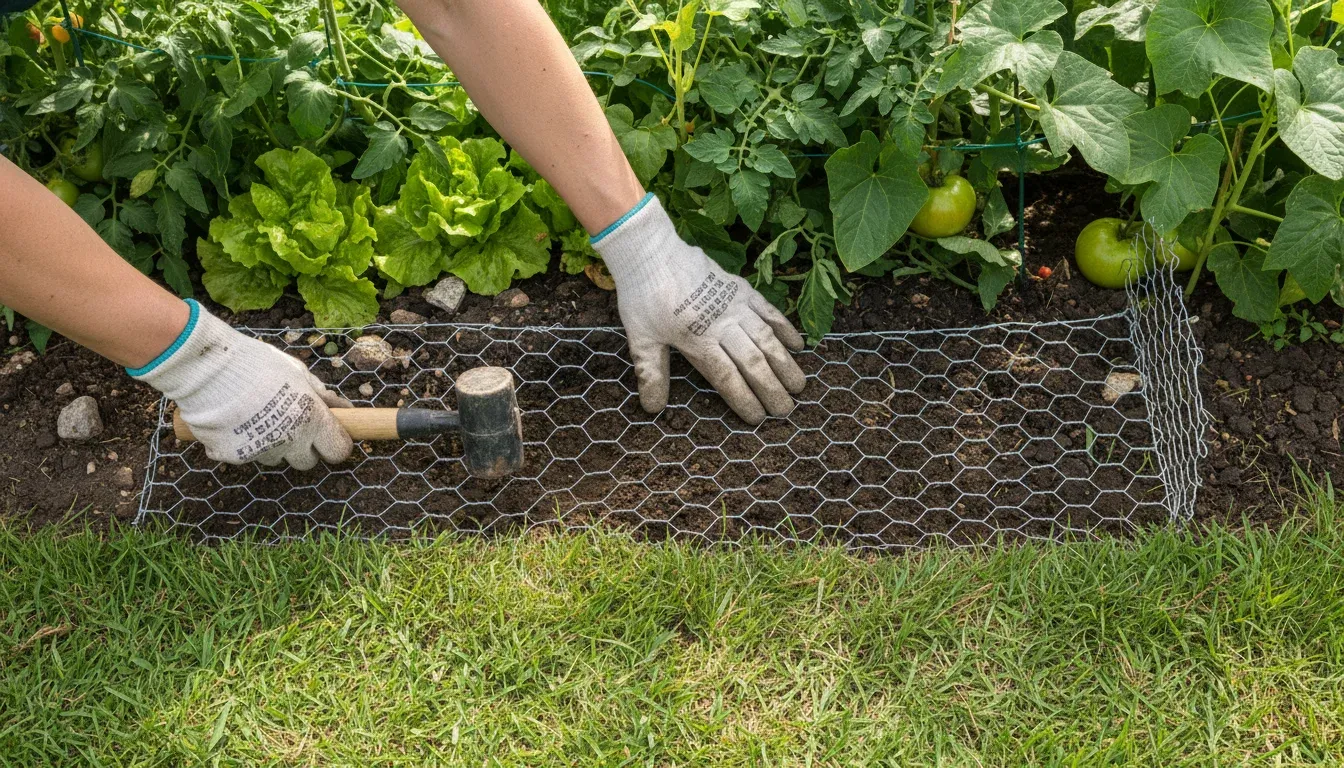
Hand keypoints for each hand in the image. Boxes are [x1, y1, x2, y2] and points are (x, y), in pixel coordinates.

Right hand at [129, 301, 353, 468]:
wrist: (208, 368)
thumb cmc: (257, 364)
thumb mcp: (297, 372)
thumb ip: (320, 395)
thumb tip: (343, 408)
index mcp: (312, 420)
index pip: (338, 451)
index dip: (335, 443)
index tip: (329, 435)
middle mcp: (291, 442)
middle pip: (307, 462)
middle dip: (303, 447)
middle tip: (290, 424)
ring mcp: (262, 452)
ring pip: (275, 458)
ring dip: (273, 444)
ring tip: (257, 416)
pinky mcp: (234, 457)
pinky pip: (246, 455)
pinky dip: (243, 443)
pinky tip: (235, 421)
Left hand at [592, 194, 806, 423]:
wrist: (651, 252)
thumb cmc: (643, 297)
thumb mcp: (641, 338)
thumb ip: (651, 373)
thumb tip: (652, 408)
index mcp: (698, 340)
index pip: (727, 377)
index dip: (744, 399)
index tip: (757, 418)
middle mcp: (722, 324)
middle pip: (753, 361)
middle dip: (771, 388)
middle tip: (786, 411)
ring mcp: (735, 305)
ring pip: (767, 338)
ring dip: (785, 363)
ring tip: (799, 385)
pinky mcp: (741, 288)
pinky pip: (768, 310)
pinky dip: (785, 327)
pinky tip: (798, 344)